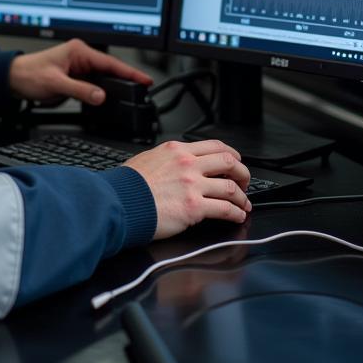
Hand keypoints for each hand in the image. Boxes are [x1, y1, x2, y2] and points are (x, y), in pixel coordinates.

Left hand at [8, 38, 152, 105]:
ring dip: (115, 86)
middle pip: (110, 69)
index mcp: (79, 51)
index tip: (144, 79)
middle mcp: (81, 57)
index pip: (109, 62)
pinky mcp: (75, 78)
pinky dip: (102, 92)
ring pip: (102, 78)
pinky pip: (94, 85)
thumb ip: (79, 90)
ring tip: (132, 94)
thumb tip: (100, 96)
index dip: (129, 71)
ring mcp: (79, 68)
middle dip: (126, 78)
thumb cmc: (29, 74)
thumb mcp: (55, 83)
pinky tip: (110, 98)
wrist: (13, 80)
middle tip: (144, 89)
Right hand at [122, 139, 251, 238]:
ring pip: (230, 187)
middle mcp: (188, 164)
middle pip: (228, 162)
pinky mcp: (193, 207)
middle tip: (244, 181)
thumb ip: (167, 159)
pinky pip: (224, 209)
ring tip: (244, 203)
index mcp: (177, 150)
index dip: (231, 155)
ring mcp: (192, 185)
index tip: (235, 161)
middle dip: (242, 173)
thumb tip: (176, 165)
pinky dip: (236, 213)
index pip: (214, 146)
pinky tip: (237, 216)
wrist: (119, 202)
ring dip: (241, 196)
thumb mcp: (148, 159)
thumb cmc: (128, 185)